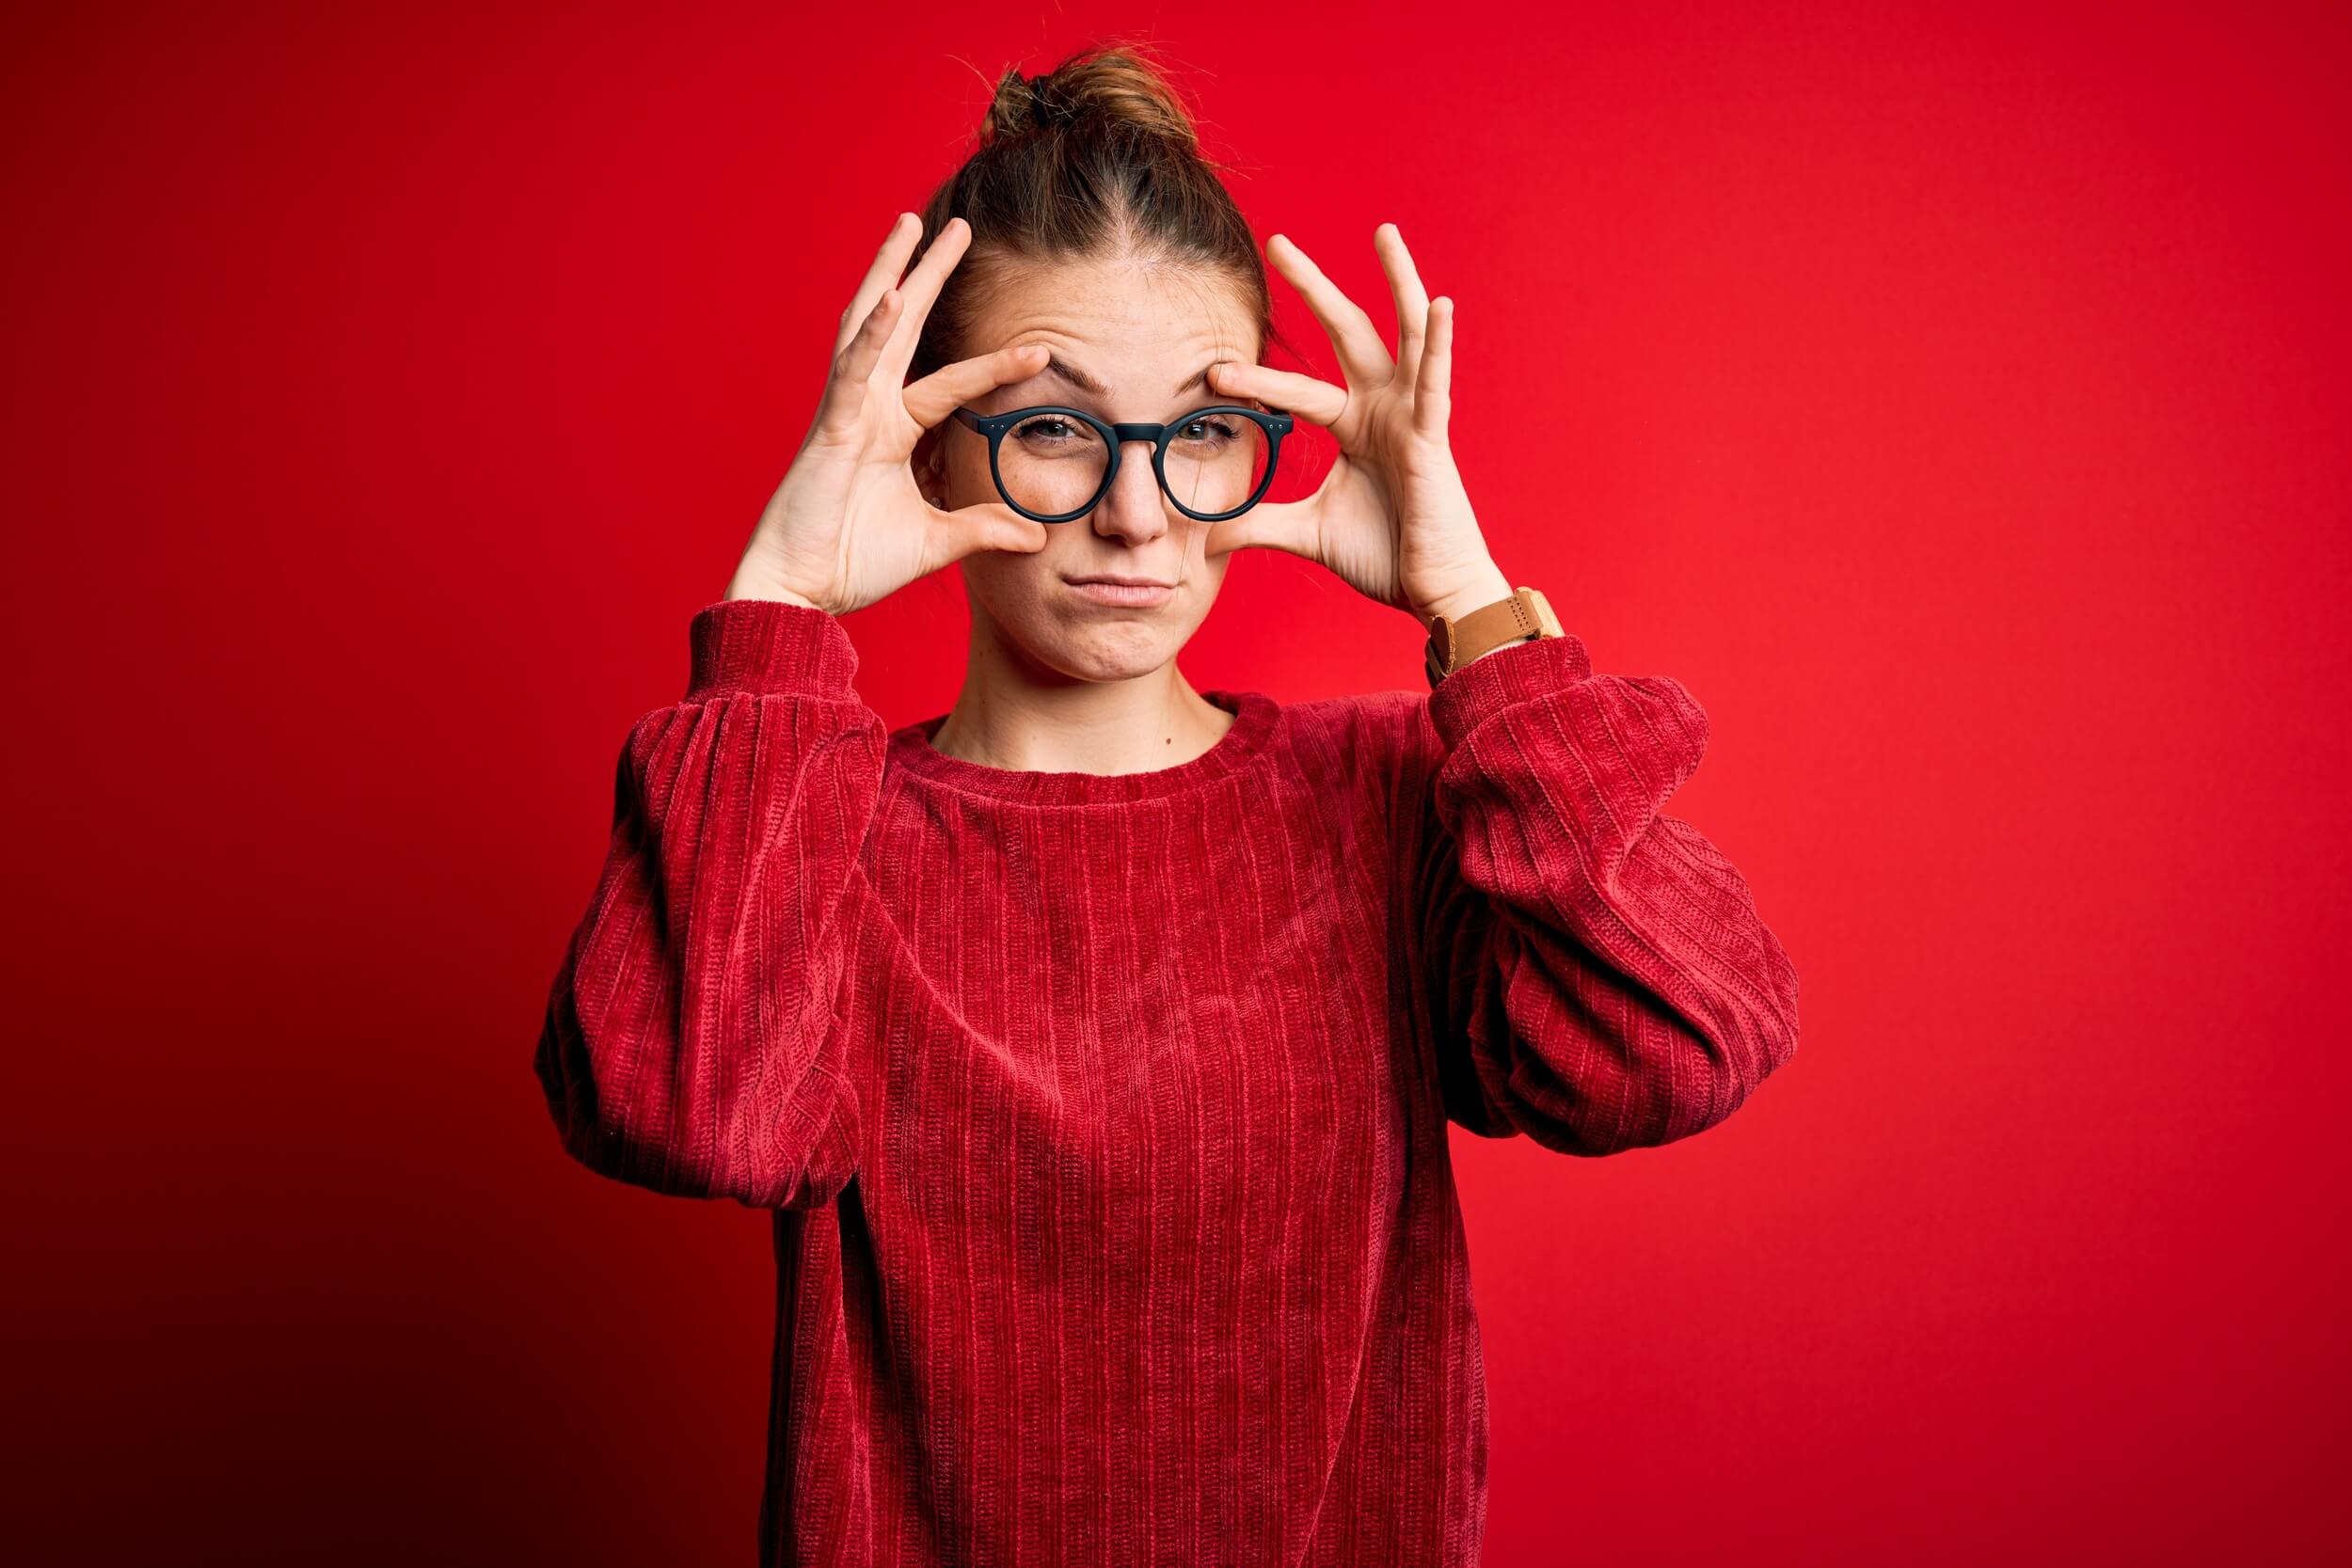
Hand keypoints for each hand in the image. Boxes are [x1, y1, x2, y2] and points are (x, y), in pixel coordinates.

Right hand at [726, 212, 1053, 614]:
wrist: (799, 589)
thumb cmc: (850, 560)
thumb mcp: (934, 543)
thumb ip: (982, 530)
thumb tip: (1036, 537)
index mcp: (891, 429)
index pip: (951, 381)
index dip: (994, 363)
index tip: (1042, 346)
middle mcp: (868, 408)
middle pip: (902, 325)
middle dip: (927, 273)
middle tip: (956, 225)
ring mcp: (847, 411)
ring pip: (871, 326)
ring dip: (892, 273)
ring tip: (912, 225)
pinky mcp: (831, 428)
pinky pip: (853, 371)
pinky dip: (874, 334)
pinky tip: (894, 296)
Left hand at [1201, 224, 1511, 627]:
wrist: (1431, 591)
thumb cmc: (1384, 555)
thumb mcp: (1305, 533)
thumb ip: (1259, 522)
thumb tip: (1206, 535)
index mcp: (1355, 425)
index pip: (1298, 387)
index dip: (1257, 379)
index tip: (1212, 370)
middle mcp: (1383, 408)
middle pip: (1345, 333)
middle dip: (1314, 288)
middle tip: (1278, 243)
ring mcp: (1412, 416)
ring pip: (1402, 335)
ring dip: (1396, 281)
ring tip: (1384, 233)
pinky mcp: (1433, 436)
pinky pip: (1436, 381)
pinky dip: (1437, 342)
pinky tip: (1436, 301)